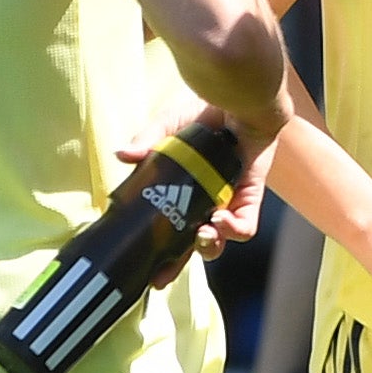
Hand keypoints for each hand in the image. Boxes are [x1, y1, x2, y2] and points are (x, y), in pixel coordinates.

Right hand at [116, 108, 270, 268]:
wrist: (241, 97)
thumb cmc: (205, 111)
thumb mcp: (168, 125)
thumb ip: (148, 140)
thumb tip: (122, 156)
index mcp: (180, 192)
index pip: (166, 231)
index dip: (156, 253)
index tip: (141, 271)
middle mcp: (202, 203)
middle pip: (189, 246)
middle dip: (175, 266)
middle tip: (162, 275)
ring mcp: (226, 202)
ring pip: (218, 241)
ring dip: (207, 246)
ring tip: (200, 235)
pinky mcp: (249, 197)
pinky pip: (245, 225)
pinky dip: (233, 228)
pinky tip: (221, 218)